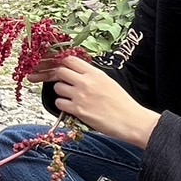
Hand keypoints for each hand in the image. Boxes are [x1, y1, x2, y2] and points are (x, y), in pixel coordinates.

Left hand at [28, 55, 159, 146]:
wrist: (132, 121)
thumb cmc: (122, 103)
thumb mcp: (107, 82)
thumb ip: (90, 76)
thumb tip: (74, 72)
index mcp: (95, 73)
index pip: (69, 59)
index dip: (58, 61)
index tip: (51, 64)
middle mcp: (86, 81)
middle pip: (59, 71)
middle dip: (53, 76)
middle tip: (48, 79)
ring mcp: (81, 95)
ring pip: (57, 88)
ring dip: (60, 92)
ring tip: (72, 98)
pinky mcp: (78, 110)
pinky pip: (59, 103)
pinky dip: (62, 105)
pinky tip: (72, 108)